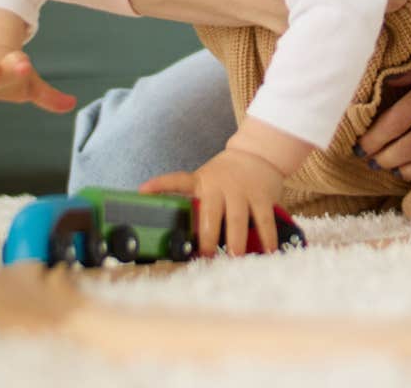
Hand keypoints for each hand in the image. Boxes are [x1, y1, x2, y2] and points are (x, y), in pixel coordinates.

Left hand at [140, 149, 284, 257]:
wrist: (258, 153)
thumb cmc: (224, 175)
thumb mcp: (204, 180)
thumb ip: (188, 199)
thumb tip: (160, 222)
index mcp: (201, 181)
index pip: (176, 181)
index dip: (159, 185)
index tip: (142, 192)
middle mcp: (220, 186)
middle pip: (211, 211)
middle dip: (208, 235)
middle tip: (208, 255)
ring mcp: (242, 191)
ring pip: (238, 217)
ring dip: (236, 238)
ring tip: (235, 256)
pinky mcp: (262, 196)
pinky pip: (264, 219)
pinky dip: (267, 237)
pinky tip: (267, 251)